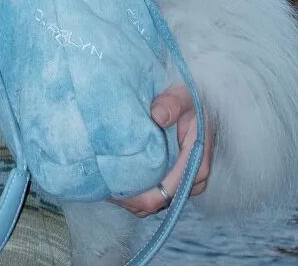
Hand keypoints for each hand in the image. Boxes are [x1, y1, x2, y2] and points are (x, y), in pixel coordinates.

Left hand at [106, 85, 212, 217]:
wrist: (196, 100)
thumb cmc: (190, 98)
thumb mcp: (183, 95)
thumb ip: (172, 103)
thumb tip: (157, 116)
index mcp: (197, 164)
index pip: (164, 193)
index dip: (138, 195)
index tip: (112, 183)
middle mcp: (191, 180)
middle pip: (157, 202)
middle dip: (129, 196)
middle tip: (101, 182)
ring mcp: (182, 181)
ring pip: (153, 202)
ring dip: (130, 195)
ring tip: (103, 179)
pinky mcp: (173, 178)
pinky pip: (152, 194)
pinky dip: (134, 189)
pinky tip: (114, 176)